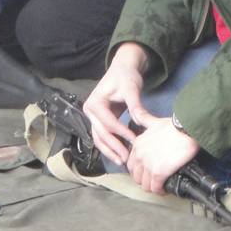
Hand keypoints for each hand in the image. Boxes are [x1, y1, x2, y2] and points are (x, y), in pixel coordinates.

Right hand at [83, 43, 147, 165]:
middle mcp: (90, 111)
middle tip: (127, 159)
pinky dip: (111, 146)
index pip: (109, 123)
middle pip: (101, 134)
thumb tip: (140, 121)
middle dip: (114, 147)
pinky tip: (121, 153)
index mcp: (94, 103)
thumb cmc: (125, 76)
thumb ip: (135, 106)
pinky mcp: (99, 121)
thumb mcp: (131, 89)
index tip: (135, 142)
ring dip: (110, 151)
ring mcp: (93, 117)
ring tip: (122, 161)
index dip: (122, 134)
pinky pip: (103, 136)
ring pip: (99, 139)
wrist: (122, 68)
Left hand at [126, 106, 200, 193]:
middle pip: (136, 177)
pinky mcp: (158, 173)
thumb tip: (135, 112)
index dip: (139, 171)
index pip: (131, 165)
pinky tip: (165, 189)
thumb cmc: (173, 126)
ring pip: (145, 185)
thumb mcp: (154, 121)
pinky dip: (160, 191)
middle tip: (154, 181)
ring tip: (160, 186)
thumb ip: (143, 118)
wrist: (186, 130)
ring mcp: (148, 165)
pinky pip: (155, 188)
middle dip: (145, 180)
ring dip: (152, 187)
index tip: (147, 172)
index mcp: (137, 144)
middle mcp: (139, 155)